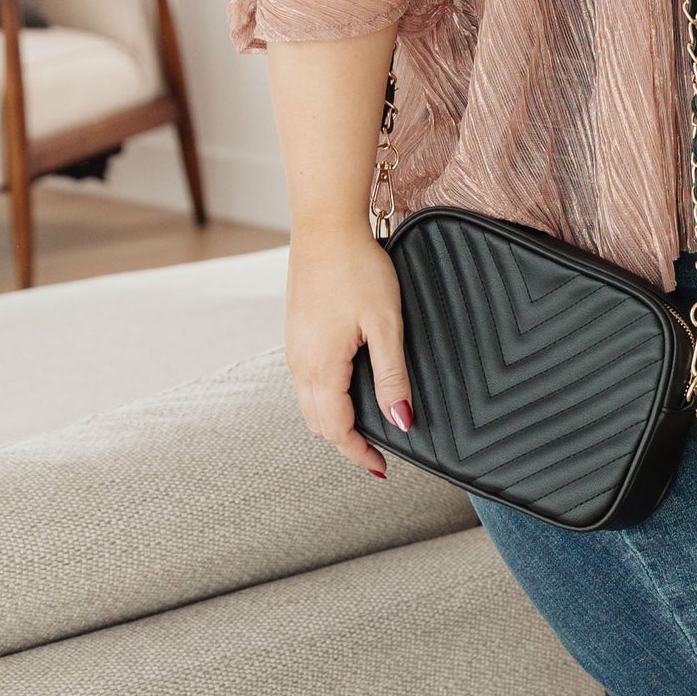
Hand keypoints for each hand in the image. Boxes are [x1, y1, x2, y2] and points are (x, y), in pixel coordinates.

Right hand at [285, 222, 411, 479]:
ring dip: (334, 423)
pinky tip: (347, 393)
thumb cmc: (358, 269)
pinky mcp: (295, 334)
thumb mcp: (386, 325)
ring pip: (309, 405)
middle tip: (376, 455)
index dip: (359, 454)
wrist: (325, 226)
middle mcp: (300, 363)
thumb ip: (392, 376)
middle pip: (318, 424)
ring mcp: (294, 348)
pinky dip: (324, 401)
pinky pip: (305, 383)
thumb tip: (402, 421)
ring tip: (364, 430)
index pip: (336, 430)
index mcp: (321, 367)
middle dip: (345, 444)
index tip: (381, 469)